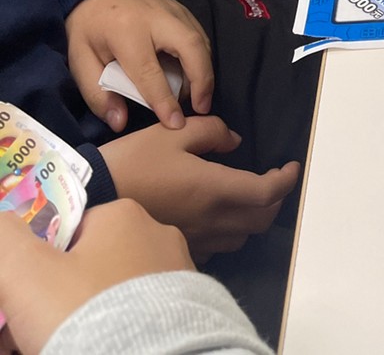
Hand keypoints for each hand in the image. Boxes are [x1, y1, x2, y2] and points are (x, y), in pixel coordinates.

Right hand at [0, 201, 193, 354]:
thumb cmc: (85, 313)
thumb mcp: (27, 273)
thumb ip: (7, 240)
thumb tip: (1, 221)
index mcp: (123, 216)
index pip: (67, 235)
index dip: (38, 273)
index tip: (24, 308)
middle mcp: (157, 237)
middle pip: (89, 270)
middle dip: (58, 303)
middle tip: (38, 336)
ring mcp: (179, 276)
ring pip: (115, 299)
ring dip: (86, 321)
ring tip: (66, 346)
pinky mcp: (189, 313)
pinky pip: (142, 321)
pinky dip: (119, 335)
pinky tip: (103, 350)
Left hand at [66, 0, 212, 131]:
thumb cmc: (89, 28)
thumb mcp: (81, 60)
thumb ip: (98, 93)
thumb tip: (120, 122)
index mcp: (127, 31)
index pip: (149, 71)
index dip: (164, 100)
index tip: (175, 123)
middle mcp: (156, 17)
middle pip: (190, 46)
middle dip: (202, 79)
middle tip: (203, 107)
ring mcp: (173, 9)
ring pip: (200, 40)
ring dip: (204, 70)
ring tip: (200, 98)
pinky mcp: (182, 9)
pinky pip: (199, 34)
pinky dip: (202, 58)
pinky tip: (195, 76)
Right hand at [100, 118, 298, 260]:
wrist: (95, 198)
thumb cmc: (136, 161)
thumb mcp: (174, 132)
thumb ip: (212, 132)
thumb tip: (234, 142)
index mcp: (216, 189)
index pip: (266, 192)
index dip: (286, 180)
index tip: (292, 166)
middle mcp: (212, 219)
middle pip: (261, 219)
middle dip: (276, 199)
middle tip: (275, 178)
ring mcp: (197, 238)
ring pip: (242, 235)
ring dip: (254, 216)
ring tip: (250, 195)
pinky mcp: (182, 247)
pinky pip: (218, 246)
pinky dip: (230, 231)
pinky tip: (219, 213)